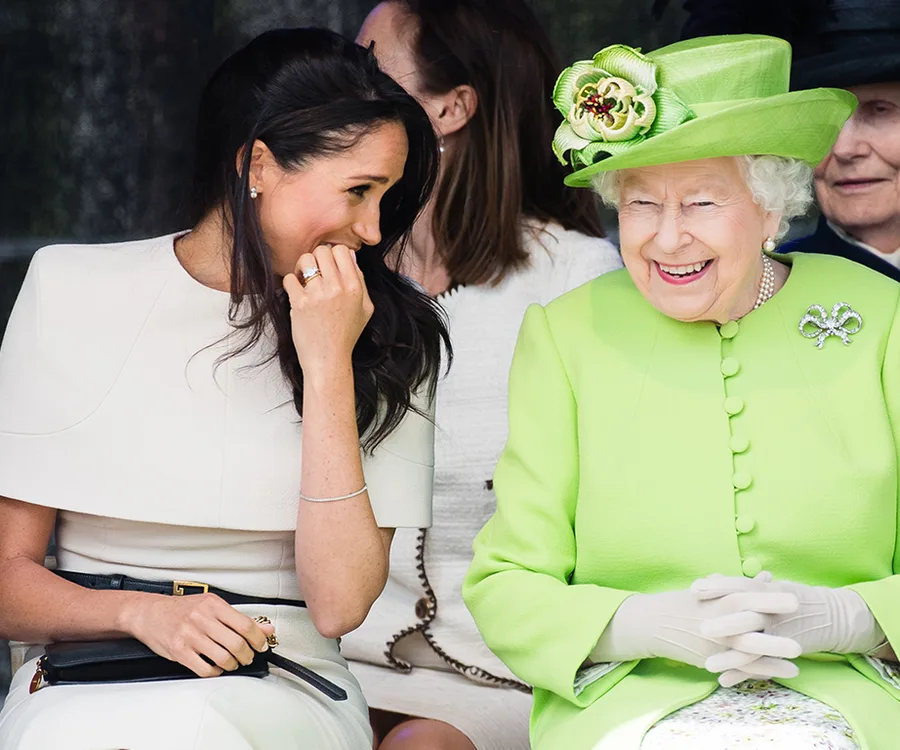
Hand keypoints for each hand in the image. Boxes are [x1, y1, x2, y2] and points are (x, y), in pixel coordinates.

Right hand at [121, 593, 274, 676]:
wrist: (149, 612)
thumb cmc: (181, 609)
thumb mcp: (211, 606)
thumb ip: (237, 618)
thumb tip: (265, 628)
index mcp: (213, 604)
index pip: (245, 625)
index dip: (258, 639)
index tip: (261, 646)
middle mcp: (202, 618)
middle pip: (236, 643)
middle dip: (247, 655)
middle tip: (248, 657)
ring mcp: (190, 635)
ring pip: (223, 658)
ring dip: (232, 665)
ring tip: (232, 663)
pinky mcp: (179, 651)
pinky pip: (204, 669)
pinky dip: (215, 672)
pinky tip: (216, 667)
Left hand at [283, 244, 373, 376]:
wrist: (329, 359)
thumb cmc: (345, 335)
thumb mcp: (365, 308)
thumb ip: (360, 281)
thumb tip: (350, 255)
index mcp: (355, 287)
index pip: (341, 250)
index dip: (333, 254)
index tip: (328, 266)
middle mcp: (338, 288)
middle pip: (322, 251)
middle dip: (316, 259)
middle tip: (314, 272)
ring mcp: (318, 295)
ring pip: (305, 260)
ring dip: (302, 268)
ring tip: (303, 280)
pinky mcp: (300, 303)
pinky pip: (289, 278)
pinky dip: (290, 284)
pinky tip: (296, 294)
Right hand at [590, 581, 801, 684]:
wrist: (653, 623)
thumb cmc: (685, 603)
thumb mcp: (710, 590)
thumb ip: (740, 585)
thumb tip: (767, 576)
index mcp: (716, 600)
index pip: (745, 596)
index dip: (768, 598)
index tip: (793, 598)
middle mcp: (716, 620)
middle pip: (748, 621)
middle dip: (774, 622)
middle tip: (800, 622)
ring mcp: (714, 642)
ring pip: (747, 647)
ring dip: (773, 650)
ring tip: (799, 654)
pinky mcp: (711, 659)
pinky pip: (742, 666)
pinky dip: (765, 670)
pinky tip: (788, 671)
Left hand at [695, 573, 885, 656]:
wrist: (831, 616)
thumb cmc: (791, 597)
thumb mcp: (769, 587)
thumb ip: (741, 586)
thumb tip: (712, 578)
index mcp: (767, 591)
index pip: (740, 586)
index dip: (718, 586)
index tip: (694, 588)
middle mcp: (773, 611)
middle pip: (747, 616)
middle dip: (724, 623)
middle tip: (701, 629)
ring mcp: (780, 633)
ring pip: (753, 646)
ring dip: (730, 658)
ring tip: (708, 665)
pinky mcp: (786, 651)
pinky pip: (762, 664)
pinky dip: (743, 673)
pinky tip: (724, 681)